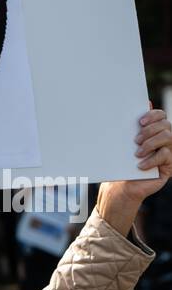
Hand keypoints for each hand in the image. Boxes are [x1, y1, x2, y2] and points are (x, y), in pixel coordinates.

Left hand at [97, 105, 171, 231]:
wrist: (122, 185)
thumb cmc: (121, 162)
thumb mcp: (124, 142)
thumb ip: (131, 125)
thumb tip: (143, 104)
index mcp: (153, 130)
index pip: (161, 115)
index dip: (153, 115)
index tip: (140, 122)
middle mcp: (163, 139)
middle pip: (166, 125)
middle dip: (150, 130)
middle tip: (136, 140)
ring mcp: (168, 152)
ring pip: (168, 137)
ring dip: (150, 143)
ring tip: (137, 153)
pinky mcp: (169, 165)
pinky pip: (166, 155)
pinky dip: (151, 159)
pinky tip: (140, 165)